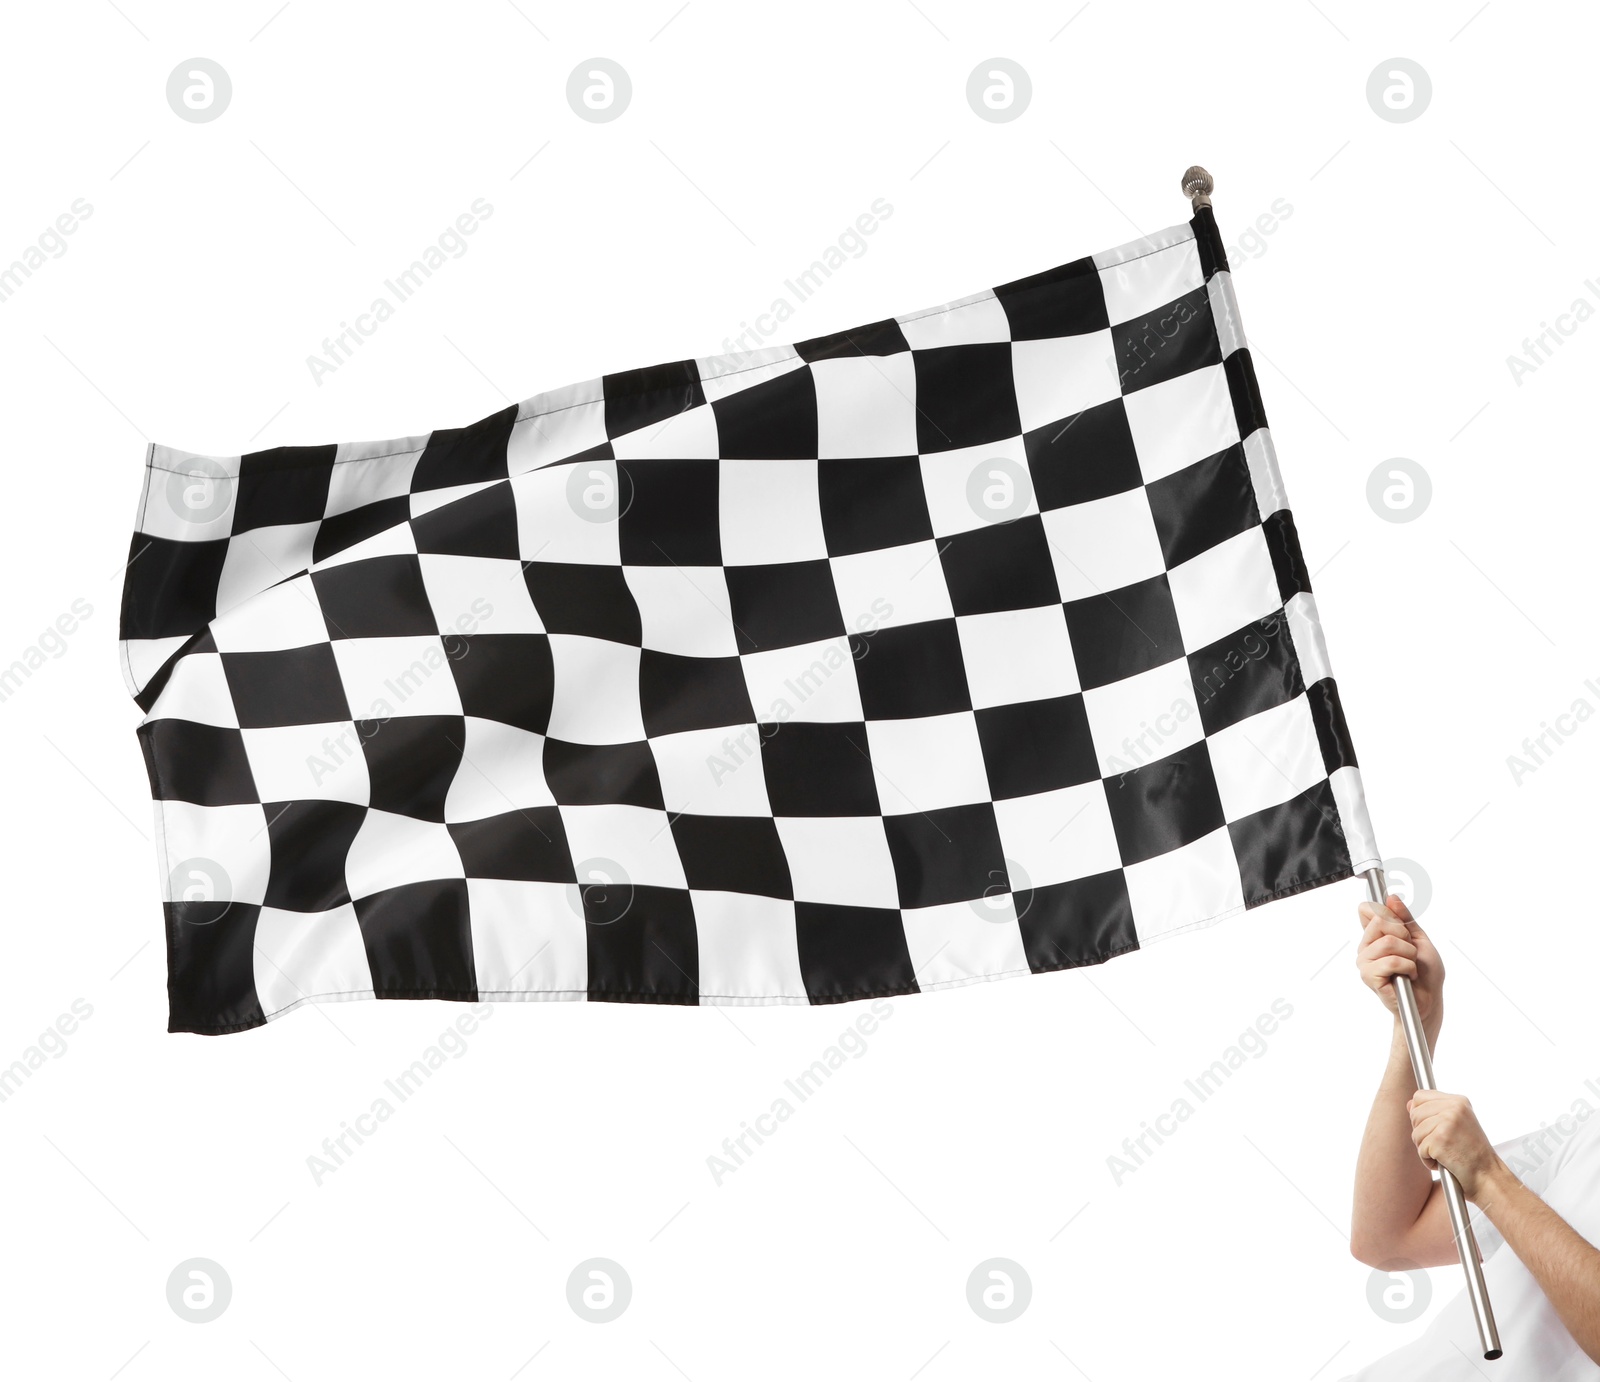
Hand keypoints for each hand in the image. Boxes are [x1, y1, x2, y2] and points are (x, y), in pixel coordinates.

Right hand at [1356, 896, 1443, 1035]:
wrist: (1429, 1001)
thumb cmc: (1425, 974)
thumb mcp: (1419, 940)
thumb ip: (1405, 918)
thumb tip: (1390, 897)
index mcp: (1374, 936)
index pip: (1367, 909)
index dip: (1386, 912)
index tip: (1402, 927)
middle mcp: (1365, 947)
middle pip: (1380, 921)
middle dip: (1405, 936)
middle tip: (1410, 953)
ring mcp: (1364, 962)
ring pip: (1388, 942)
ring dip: (1409, 955)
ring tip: (1410, 967)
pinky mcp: (1369, 976)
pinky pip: (1391, 961)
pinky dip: (1408, 968)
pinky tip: (1407, 977)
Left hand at [1408, 1090, 1502, 1199]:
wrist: (1488, 1176)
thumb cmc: (1473, 1154)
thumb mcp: (1457, 1125)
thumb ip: (1434, 1112)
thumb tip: (1409, 1104)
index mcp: (1458, 1101)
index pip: (1420, 1097)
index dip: (1420, 1114)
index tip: (1435, 1128)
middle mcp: (1453, 1108)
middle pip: (1415, 1114)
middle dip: (1423, 1133)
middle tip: (1444, 1145)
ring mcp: (1447, 1122)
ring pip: (1415, 1132)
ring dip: (1426, 1148)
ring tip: (1446, 1154)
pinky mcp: (1440, 1139)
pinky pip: (1420, 1149)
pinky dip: (1428, 1161)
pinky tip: (1445, 1163)